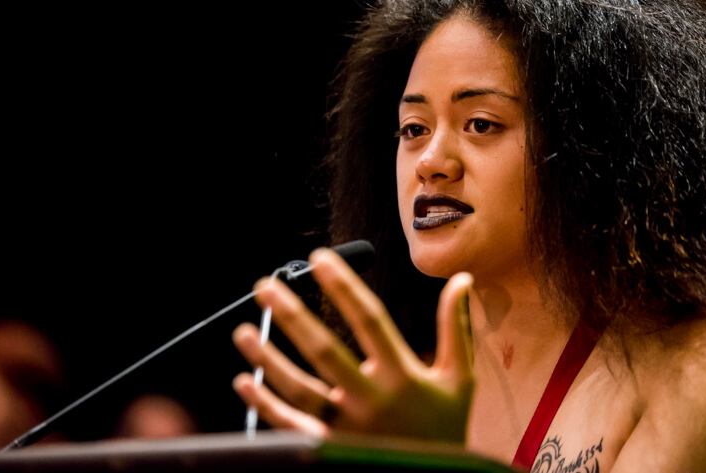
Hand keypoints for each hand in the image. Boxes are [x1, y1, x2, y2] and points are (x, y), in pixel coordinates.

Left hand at [233, 247, 473, 441]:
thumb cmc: (446, 429)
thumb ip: (455, 328)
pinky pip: (291, 425)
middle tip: (266, 287)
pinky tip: (244, 382)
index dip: (343, 286)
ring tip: (244, 330)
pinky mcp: (330, 447)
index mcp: (404, 375)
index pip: (369, 319)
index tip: (320, 259)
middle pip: (324, 351)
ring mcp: (347, 427)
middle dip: (292, 315)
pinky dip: (265, 405)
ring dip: (268, 359)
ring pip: (299, 389)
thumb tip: (461, 281)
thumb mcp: (460, 378)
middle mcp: (372, 400)